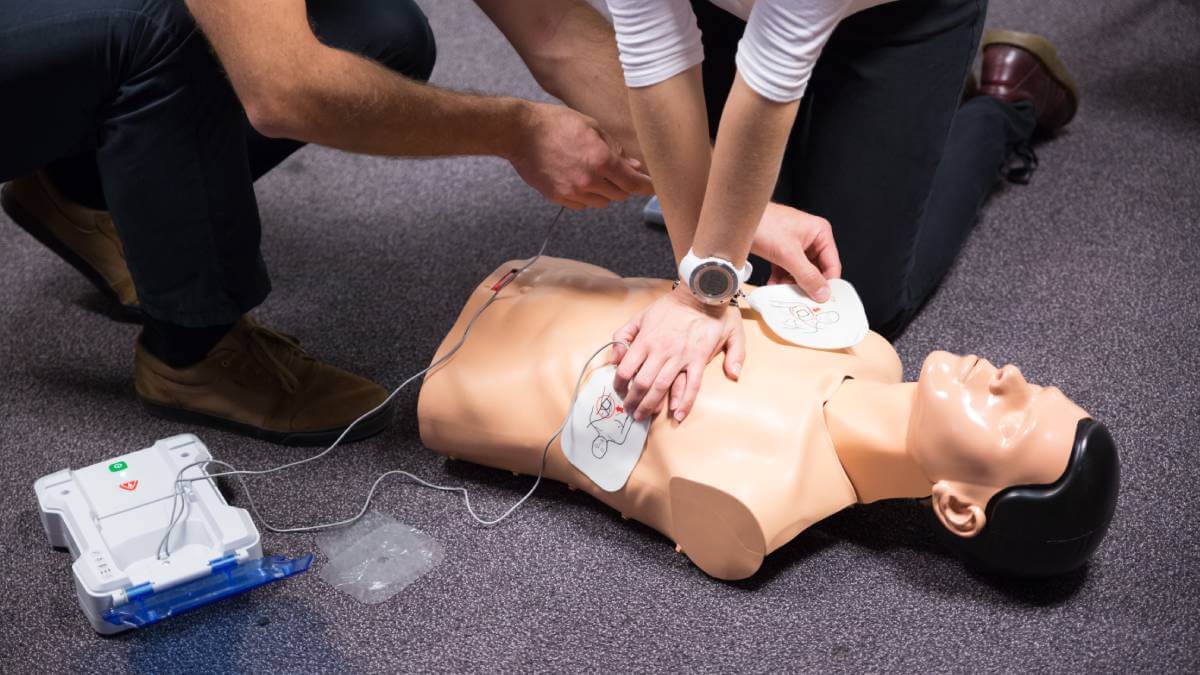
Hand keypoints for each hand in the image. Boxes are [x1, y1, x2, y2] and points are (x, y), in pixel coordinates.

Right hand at [508, 102, 652, 209]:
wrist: (519, 133)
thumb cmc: (555, 123)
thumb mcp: (591, 126)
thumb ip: (614, 148)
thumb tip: (632, 165)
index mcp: (600, 160)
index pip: (633, 183)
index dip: (646, 187)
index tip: (654, 188)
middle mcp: (588, 180)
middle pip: (619, 195)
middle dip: (623, 185)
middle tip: (618, 172)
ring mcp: (571, 191)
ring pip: (601, 202)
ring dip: (605, 191)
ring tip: (593, 172)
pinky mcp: (557, 197)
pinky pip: (582, 205)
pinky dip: (586, 196)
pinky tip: (578, 179)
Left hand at [610, 284, 744, 422]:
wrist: (702, 294)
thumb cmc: (672, 306)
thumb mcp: (641, 314)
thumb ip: (624, 334)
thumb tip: (615, 358)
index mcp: (645, 340)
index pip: (626, 369)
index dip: (619, 385)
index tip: (619, 392)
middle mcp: (661, 351)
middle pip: (641, 383)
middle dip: (633, 401)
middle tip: (630, 412)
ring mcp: (680, 357)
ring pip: (662, 387)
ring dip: (651, 406)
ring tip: (644, 416)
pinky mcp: (699, 359)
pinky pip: (692, 385)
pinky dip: (685, 402)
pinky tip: (677, 415)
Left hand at [750, 202, 841, 301]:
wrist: (737, 218)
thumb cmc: (764, 224)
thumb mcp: (788, 254)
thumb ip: (807, 275)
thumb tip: (822, 293)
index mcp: (820, 233)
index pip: (832, 265)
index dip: (827, 284)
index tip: (822, 302)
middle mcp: (811, 239)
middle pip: (816, 271)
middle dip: (806, 286)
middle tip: (802, 302)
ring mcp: (796, 245)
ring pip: (800, 272)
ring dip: (792, 284)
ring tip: (785, 294)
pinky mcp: (782, 251)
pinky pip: (787, 270)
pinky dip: (781, 279)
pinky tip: (774, 287)